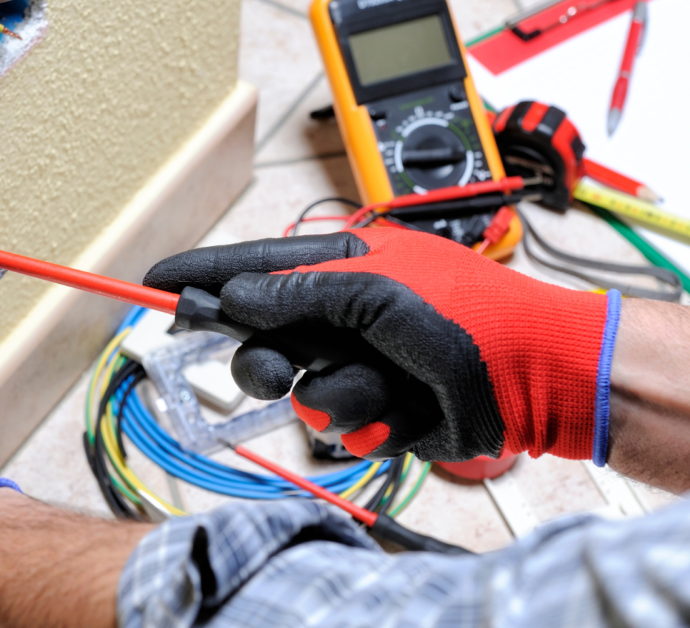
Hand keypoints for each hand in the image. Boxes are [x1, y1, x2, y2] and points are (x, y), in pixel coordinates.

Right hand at [144, 229, 620, 463]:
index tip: (155, 279)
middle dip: (267, 360)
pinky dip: (371, 420)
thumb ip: (296, 293)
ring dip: (340, 394)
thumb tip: (235, 295)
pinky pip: (339, 423)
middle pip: (262, 339)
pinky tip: (407, 408)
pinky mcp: (376, 408)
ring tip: (384, 386)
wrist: (534, 376)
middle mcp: (344, 314)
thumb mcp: (375, 292)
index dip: (203, 274)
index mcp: (342, 267)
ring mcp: (359, 362)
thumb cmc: (468, 315)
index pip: (253, 266)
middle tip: (277, 370)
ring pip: (300, 391)